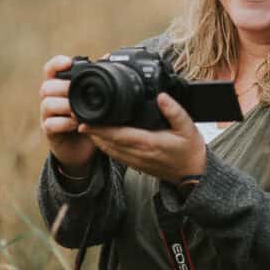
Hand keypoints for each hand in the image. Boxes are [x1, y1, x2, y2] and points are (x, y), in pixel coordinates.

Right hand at [39, 55, 97, 175]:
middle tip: (80, 93)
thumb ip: (96, 80)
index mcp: (59, 86)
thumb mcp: (92, 98)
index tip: (68, 63)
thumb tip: (107, 57)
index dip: (56, 64)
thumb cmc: (88, 117)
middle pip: (47, 86)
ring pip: (47, 104)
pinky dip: (64, 123)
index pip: (50, 69)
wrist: (83, 147)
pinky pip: (50, 124)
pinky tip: (77, 124)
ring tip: (79, 112)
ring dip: (65, 106)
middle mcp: (49, 98)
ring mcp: (47, 116)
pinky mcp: (49, 132)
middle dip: (64, 88)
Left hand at [79, 93, 205, 185]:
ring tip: (83, 123)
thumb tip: (162, 96)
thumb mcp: (188, 127)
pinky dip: (103, 144)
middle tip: (77, 116)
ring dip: (95, 138)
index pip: (118, 135)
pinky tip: (98, 135)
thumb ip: (174, 111)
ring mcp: (135, 161)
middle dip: (92, 131)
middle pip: (107, 143)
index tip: (85, 121)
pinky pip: (114, 154)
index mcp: (148, 143)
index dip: (100, 129)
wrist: (193, 173)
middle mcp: (138, 154)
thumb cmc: (189, 150)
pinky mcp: (135, 164)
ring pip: (108, 149)